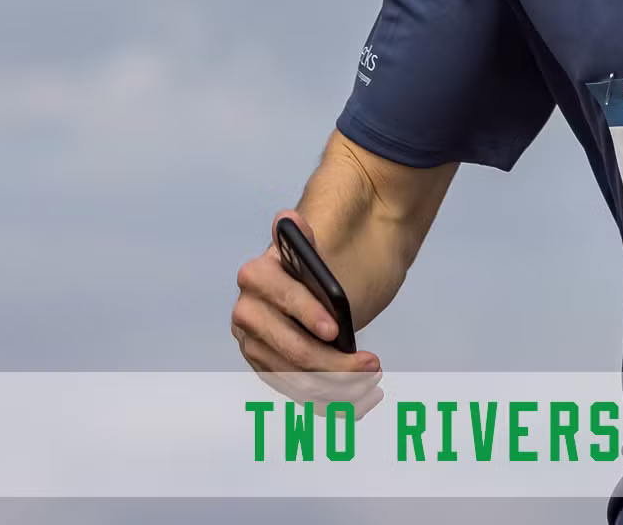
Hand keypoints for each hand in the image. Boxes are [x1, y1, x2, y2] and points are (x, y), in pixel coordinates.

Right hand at [231, 209, 383, 415]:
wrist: (345, 262)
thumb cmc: (335, 244)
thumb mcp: (326, 231)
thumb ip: (305, 231)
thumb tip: (287, 219)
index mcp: (257, 277)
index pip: (278, 299)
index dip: (305, 313)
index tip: (336, 327)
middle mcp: (250, 316)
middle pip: (289, 351)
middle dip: (332, 364)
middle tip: (373, 364)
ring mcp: (261, 347)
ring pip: (298, 381)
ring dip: (338, 389)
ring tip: (373, 380)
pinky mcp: (278, 371)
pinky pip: (303, 395)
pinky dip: (335, 404)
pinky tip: (365, 400)